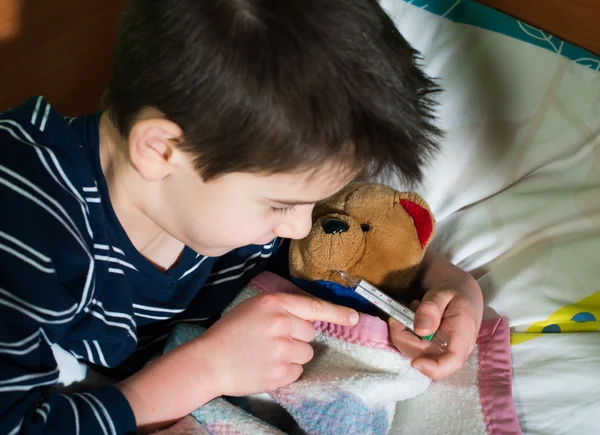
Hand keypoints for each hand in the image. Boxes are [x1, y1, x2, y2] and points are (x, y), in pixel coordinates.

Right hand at [199, 292, 358, 395]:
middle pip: (311, 333)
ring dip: (293, 356)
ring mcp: (281, 349)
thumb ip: (282, 308)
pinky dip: (286, 372)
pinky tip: (266, 367)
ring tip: (268, 354)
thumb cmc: (231, 332)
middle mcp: (281, 324)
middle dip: (298, 338)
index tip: (354, 317)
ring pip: (307, 354)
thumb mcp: (255, 308)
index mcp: (274, 304)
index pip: (314, 307)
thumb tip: (310, 317)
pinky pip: (298, 372)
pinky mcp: (279, 373)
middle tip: (273, 341)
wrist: (209, 361)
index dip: (338, 313)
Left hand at [389, 271, 482, 379]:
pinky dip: (406, 334)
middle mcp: (453, 349)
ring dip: (403, 334)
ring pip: (414, 353)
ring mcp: (442, 352)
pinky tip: (411, 319)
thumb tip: (420, 331)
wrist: (461, 294)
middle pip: (423, 357)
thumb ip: (431, 309)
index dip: (433, 367)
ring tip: (410, 311)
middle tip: (397, 314)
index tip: (414, 362)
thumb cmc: (455, 292)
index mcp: (462, 335)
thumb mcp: (443, 293)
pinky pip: (413, 348)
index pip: (452, 361)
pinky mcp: (432, 350)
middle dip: (403, 337)